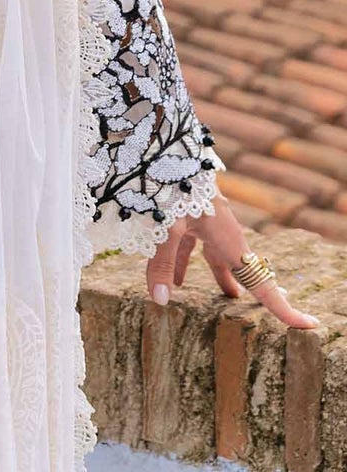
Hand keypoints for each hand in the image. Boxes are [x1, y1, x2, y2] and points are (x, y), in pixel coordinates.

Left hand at [145, 191, 318, 327]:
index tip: (310, 324)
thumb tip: (162, 300)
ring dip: (222, 276)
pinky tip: (176, 279)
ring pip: (219, 256)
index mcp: (229, 239)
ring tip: (227, 297)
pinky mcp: (191, 212)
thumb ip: (162, 263)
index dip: (283, 307)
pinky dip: (189, 262)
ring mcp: (208, 220)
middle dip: (258, 289)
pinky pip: (195, 244)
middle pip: (246, 268)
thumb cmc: (172, 184)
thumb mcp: (166, 227)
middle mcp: (223, 231)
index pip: (261, 282)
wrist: (167, 147)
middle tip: (278, 309)